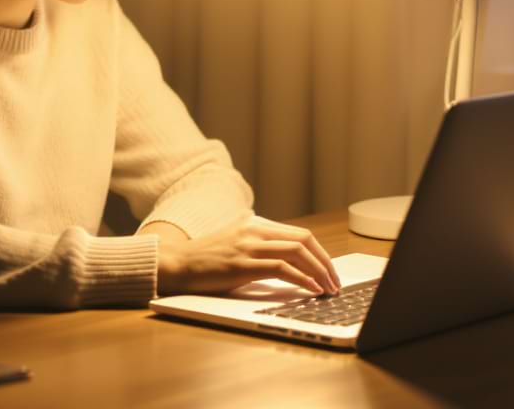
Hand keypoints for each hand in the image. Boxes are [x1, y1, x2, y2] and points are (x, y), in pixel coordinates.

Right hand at [156, 214, 340, 295]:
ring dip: (319, 272)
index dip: (321, 254)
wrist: (177, 263)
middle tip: (335, 283)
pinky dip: (302, 280)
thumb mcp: (237, 244)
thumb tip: (293, 262)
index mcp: (255, 223)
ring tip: (328, 289)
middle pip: (304, 240)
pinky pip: (282, 269)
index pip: (300, 234)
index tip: (329, 272)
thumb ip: (260, 246)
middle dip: (326, 263)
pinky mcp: (242, 264)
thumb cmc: (207, 260)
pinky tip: (311, 290)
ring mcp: (248, 245)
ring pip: (297, 252)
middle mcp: (254, 229)